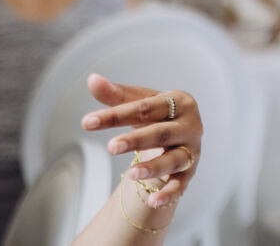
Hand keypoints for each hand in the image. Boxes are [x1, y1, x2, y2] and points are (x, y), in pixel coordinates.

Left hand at [80, 74, 202, 209]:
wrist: (180, 137)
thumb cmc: (156, 117)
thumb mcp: (139, 104)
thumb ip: (116, 94)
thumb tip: (92, 79)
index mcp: (179, 101)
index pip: (145, 108)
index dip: (116, 115)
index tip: (87, 122)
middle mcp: (191, 124)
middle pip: (162, 133)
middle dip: (137, 140)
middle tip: (111, 147)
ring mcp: (193, 149)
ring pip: (174, 159)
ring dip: (154, 167)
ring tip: (131, 174)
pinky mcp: (191, 172)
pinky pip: (181, 184)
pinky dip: (169, 193)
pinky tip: (153, 201)